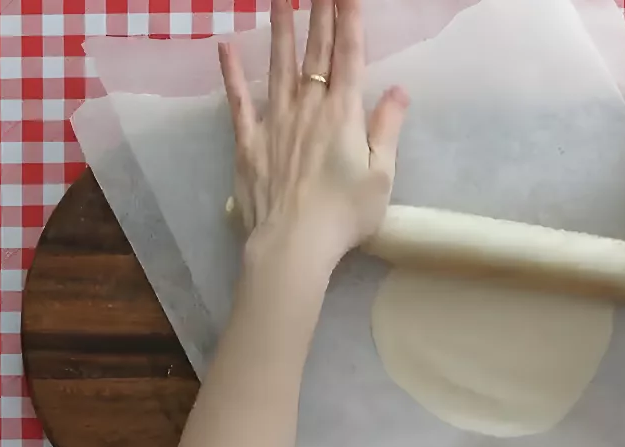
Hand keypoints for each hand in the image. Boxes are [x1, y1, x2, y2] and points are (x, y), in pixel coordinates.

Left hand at [219, 0, 407, 270]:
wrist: (292, 245)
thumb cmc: (344, 216)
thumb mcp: (381, 176)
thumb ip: (387, 128)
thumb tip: (399, 90)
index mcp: (343, 114)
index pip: (349, 55)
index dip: (349, 19)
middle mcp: (309, 107)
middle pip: (316, 51)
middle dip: (319, 12)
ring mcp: (275, 121)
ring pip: (279, 64)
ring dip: (279, 28)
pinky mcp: (249, 142)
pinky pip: (239, 100)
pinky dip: (231, 73)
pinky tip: (224, 46)